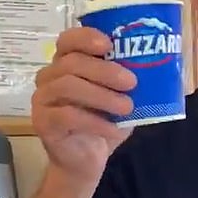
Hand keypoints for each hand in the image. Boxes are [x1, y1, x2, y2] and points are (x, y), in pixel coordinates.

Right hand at [31, 26, 136, 184]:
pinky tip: (113, 128)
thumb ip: (128, 82)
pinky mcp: (42, 122)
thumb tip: (156, 68)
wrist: (85, 160)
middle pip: (71, 63)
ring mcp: (42, 99)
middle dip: (105, 70)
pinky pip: (67, 116)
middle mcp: (49, 77)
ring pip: (67, 86)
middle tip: (131, 82)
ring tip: (127, 107)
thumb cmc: (102, 123)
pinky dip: (94, 121)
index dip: (86, 37)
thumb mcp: (119, 98)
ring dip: (102, 95)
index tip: (109, 45)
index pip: (68, 40)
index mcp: (66, 63)